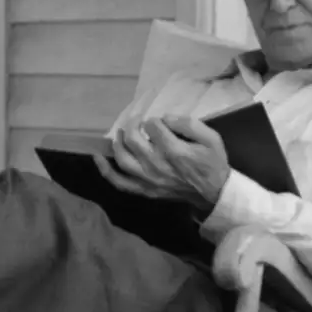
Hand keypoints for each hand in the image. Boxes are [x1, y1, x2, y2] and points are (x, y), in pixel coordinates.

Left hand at [95, 114, 230, 209]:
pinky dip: (105, 170)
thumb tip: (166, 118)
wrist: (213, 193)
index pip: (153, 126)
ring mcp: (148, 180)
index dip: (155, 120)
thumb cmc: (213, 164)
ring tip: (121, 132)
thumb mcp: (212, 138)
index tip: (162, 123)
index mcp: (175, 151)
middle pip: (133, 139)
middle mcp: (157, 165)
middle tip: (139, 121)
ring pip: (122, 158)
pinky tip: (98, 157)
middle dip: (133, 124)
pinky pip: (119, 182)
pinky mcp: (144, 190)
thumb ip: (189, 124)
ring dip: (117, 141)